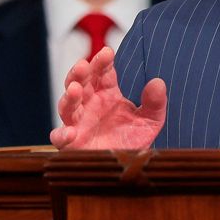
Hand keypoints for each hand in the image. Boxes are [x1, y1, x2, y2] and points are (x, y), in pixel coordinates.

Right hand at [49, 46, 166, 149]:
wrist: (129, 166)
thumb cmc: (135, 139)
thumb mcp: (150, 120)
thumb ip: (155, 102)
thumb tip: (158, 82)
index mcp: (106, 93)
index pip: (102, 73)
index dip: (102, 62)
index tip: (108, 53)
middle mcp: (89, 104)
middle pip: (79, 83)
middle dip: (79, 73)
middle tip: (84, 65)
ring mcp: (78, 122)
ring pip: (67, 106)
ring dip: (69, 97)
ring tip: (75, 89)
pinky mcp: (72, 143)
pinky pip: (60, 137)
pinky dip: (62, 134)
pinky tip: (70, 132)